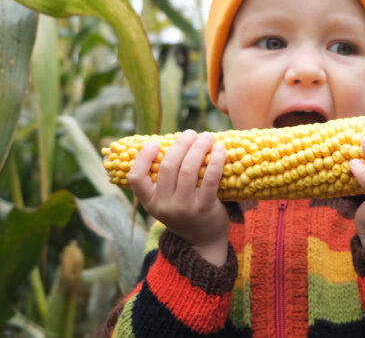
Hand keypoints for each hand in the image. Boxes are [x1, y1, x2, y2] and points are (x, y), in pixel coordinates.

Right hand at [128, 130, 229, 264]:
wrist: (203, 241)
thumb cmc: (185, 211)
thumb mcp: (167, 200)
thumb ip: (165, 179)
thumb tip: (173, 142)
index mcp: (150, 202)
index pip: (136, 178)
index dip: (143, 158)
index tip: (155, 142)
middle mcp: (163, 206)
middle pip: (168, 167)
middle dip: (180, 145)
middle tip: (191, 133)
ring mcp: (183, 208)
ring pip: (188, 170)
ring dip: (198, 148)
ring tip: (206, 137)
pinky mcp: (204, 208)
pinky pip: (209, 179)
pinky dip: (216, 161)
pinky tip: (221, 150)